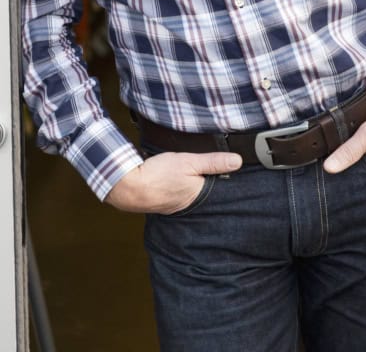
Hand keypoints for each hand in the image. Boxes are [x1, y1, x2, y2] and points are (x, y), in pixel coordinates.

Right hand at [104, 150, 241, 213]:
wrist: (128, 187)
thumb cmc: (158, 175)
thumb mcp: (189, 162)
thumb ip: (212, 162)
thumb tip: (238, 161)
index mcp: (198, 195)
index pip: (217, 188)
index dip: (224, 181)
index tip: (234, 174)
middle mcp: (188, 203)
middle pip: (203, 192)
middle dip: (207, 184)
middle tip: (214, 175)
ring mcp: (174, 204)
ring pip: (188, 192)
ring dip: (190, 186)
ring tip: (193, 178)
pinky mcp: (161, 200)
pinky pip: (175, 193)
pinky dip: (176, 187)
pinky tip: (173, 180)